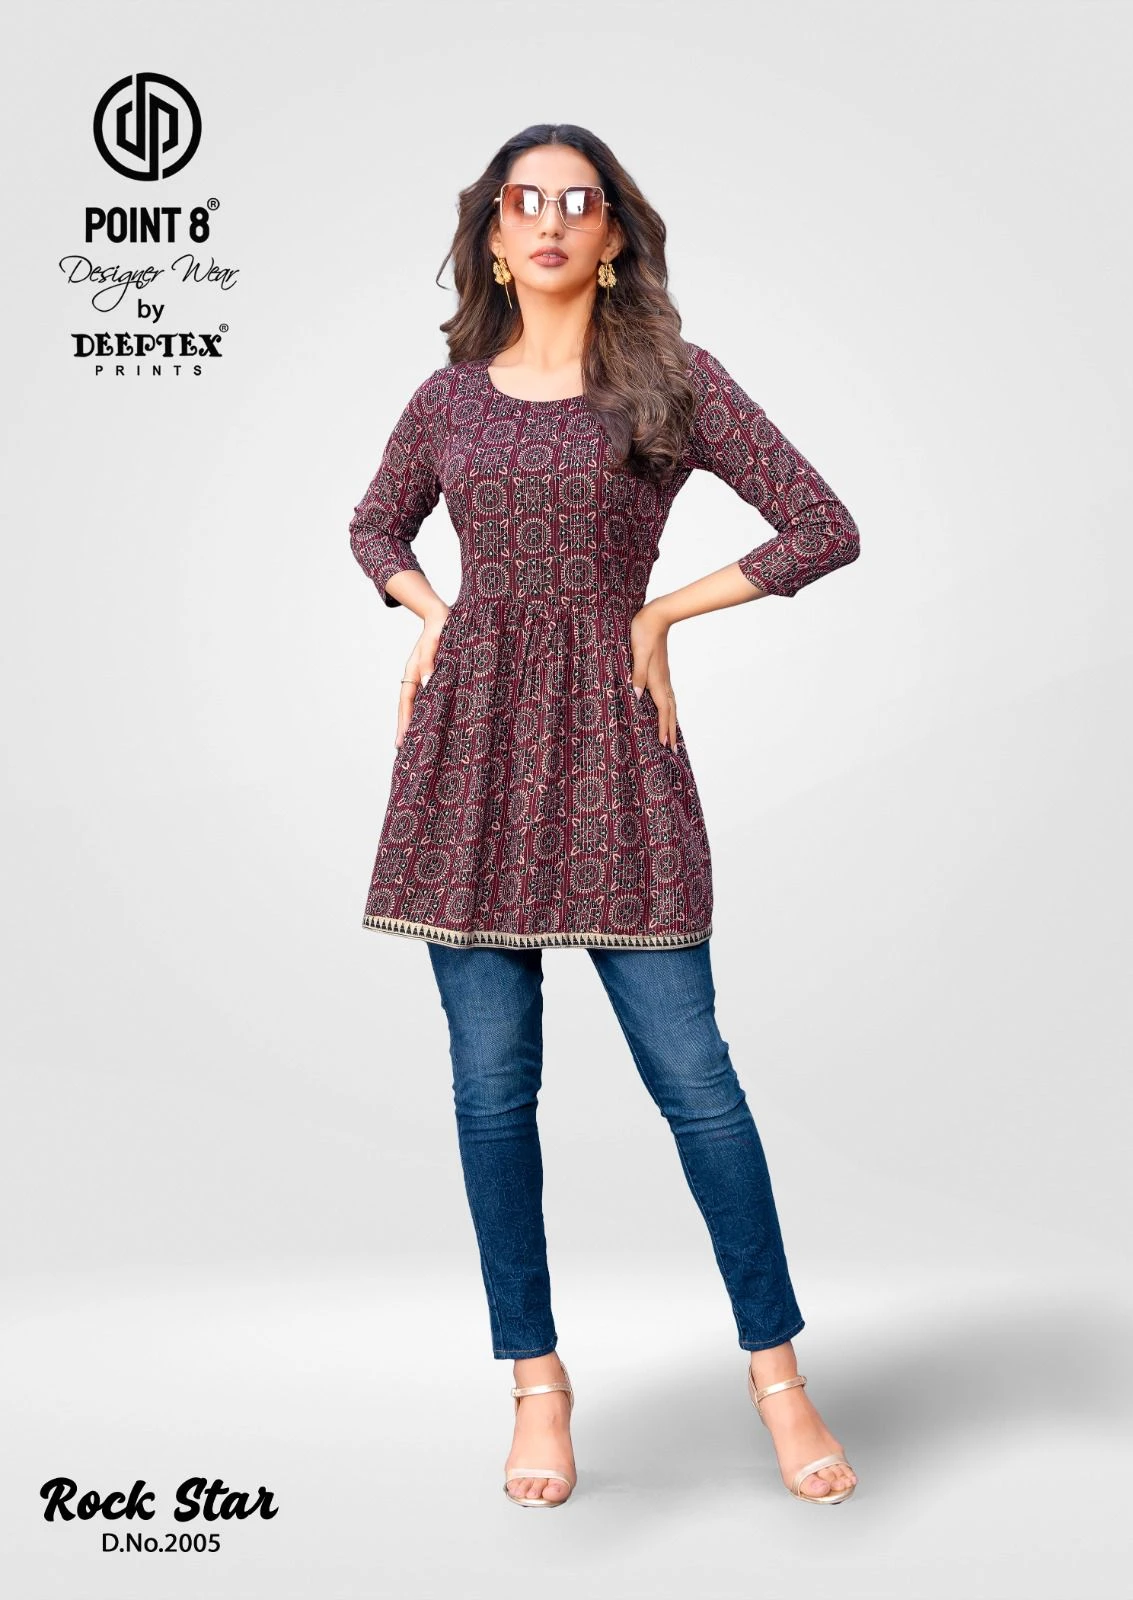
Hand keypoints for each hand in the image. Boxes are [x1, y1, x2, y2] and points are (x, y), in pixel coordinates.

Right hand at [395, 604, 449, 748]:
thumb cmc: (440, 627)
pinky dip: (428, 710)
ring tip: (413, 741)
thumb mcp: (435, 642)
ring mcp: (425, 677)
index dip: (404, 721)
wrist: (444, 616)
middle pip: (408, 706)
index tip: (401, 740)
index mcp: (413, 671)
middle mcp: (417, 677)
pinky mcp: (436, 676)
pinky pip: (429, 697)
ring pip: (418, 703)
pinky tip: (431, 721)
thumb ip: (430, 661)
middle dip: (405, 727)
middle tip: (400, 749)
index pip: (406, 701)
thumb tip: (428, 682)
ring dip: (415, 720)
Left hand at [629, 601, 678, 747]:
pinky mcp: (661, 670)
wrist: (656, 614)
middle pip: (670, 711)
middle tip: (673, 749)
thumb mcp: (637, 652)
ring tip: (672, 734)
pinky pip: (667, 695)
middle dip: (671, 730)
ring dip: (671, 720)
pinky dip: (668, 707)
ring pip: (670, 704)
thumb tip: (637, 697)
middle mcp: (662, 680)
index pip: (663, 710)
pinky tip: (665, 708)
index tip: (664, 745)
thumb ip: (638, 675)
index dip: (664, 728)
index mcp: (656, 679)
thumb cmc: (643, 631)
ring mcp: (663, 676)